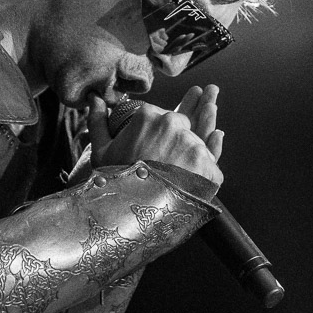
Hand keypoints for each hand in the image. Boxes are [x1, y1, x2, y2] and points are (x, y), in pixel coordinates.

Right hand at [87, 85, 223, 184]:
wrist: (129, 212)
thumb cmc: (113, 181)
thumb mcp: (101, 150)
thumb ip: (98, 121)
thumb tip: (96, 99)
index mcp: (149, 116)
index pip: (163, 115)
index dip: (162, 126)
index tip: (164, 132)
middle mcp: (174, 125)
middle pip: (185, 125)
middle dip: (184, 132)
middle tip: (197, 112)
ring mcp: (193, 145)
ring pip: (199, 142)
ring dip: (198, 145)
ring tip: (206, 129)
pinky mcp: (207, 166)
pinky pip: (213, 161)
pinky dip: (210, 163)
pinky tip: (216, 145)